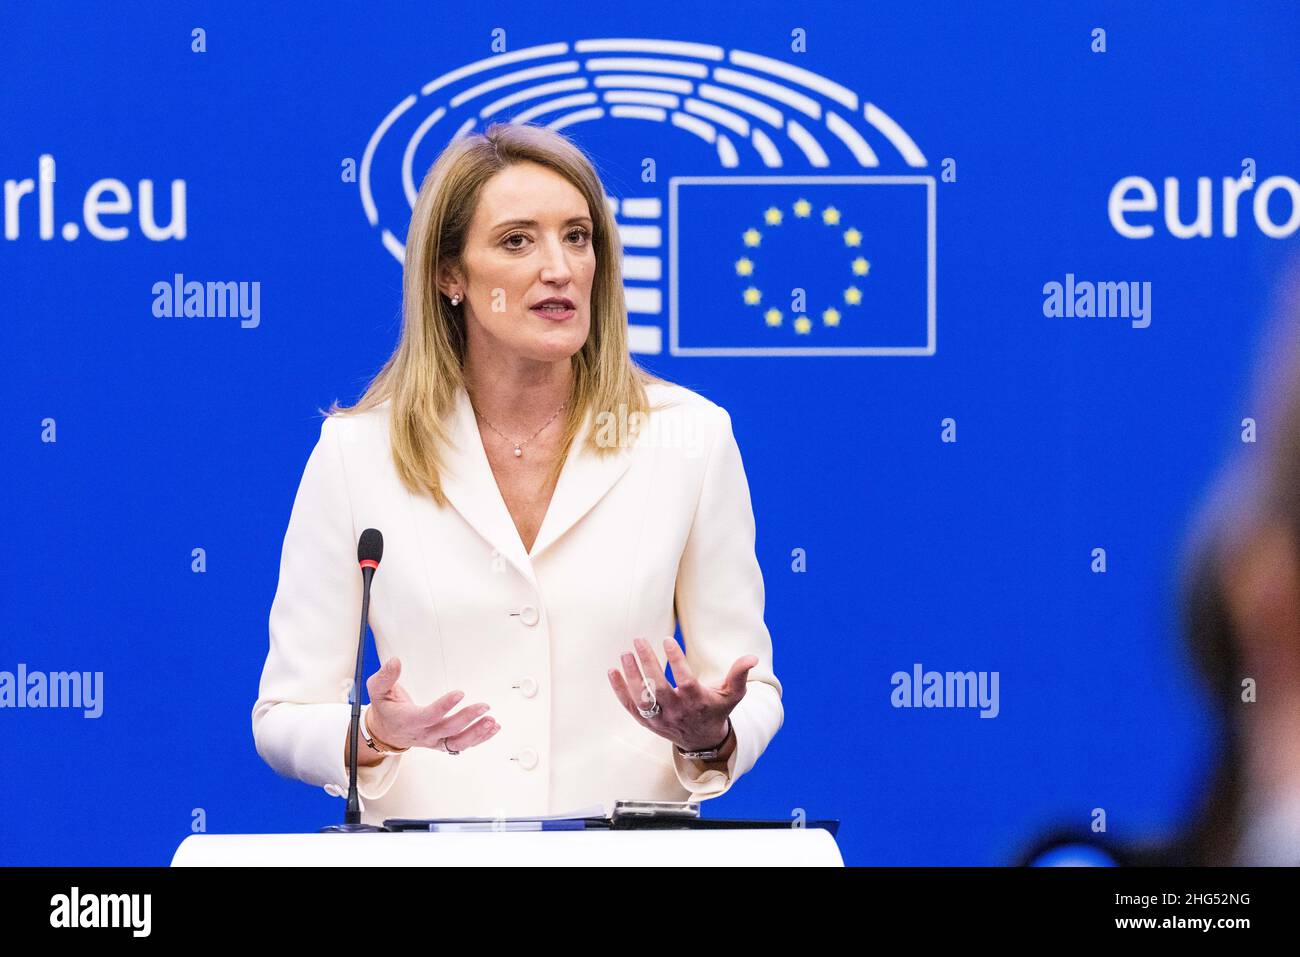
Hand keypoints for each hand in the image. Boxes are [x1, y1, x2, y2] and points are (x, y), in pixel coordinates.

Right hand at [365, 657, 498, 752]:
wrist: (386, 732)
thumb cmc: (385, 708)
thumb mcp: (377, 690)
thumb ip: (385, 676)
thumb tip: (395, 661)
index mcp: (407, 720)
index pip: (428, 716)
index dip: (444, 706)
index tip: (460, 693)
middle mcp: (423, 734)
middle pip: (448, 729)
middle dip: (467, 718)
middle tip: (484, 706)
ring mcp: (434, 740)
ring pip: (457, 742)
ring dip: (477, 733)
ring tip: (492, 721)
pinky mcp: (442, 743)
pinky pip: (462, 745)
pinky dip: (479, 738)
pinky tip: (493, 728)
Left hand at [606, 637, 757, 751]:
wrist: (702, 741)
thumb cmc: (717, 710)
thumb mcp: (732, 694)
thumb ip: (740, 674)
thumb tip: (752, 657)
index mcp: (697, 701)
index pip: (685, 680)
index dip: (676, 659)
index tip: (667, 639)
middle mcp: (676, 711)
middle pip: (658, 688)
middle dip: (647, 663)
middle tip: (639, 640)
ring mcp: (660, 718)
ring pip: (641, 698)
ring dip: (631, 676)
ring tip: (625, 654)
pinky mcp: (647, 722)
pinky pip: (630, 706)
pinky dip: (620, 690)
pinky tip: (612, 671)